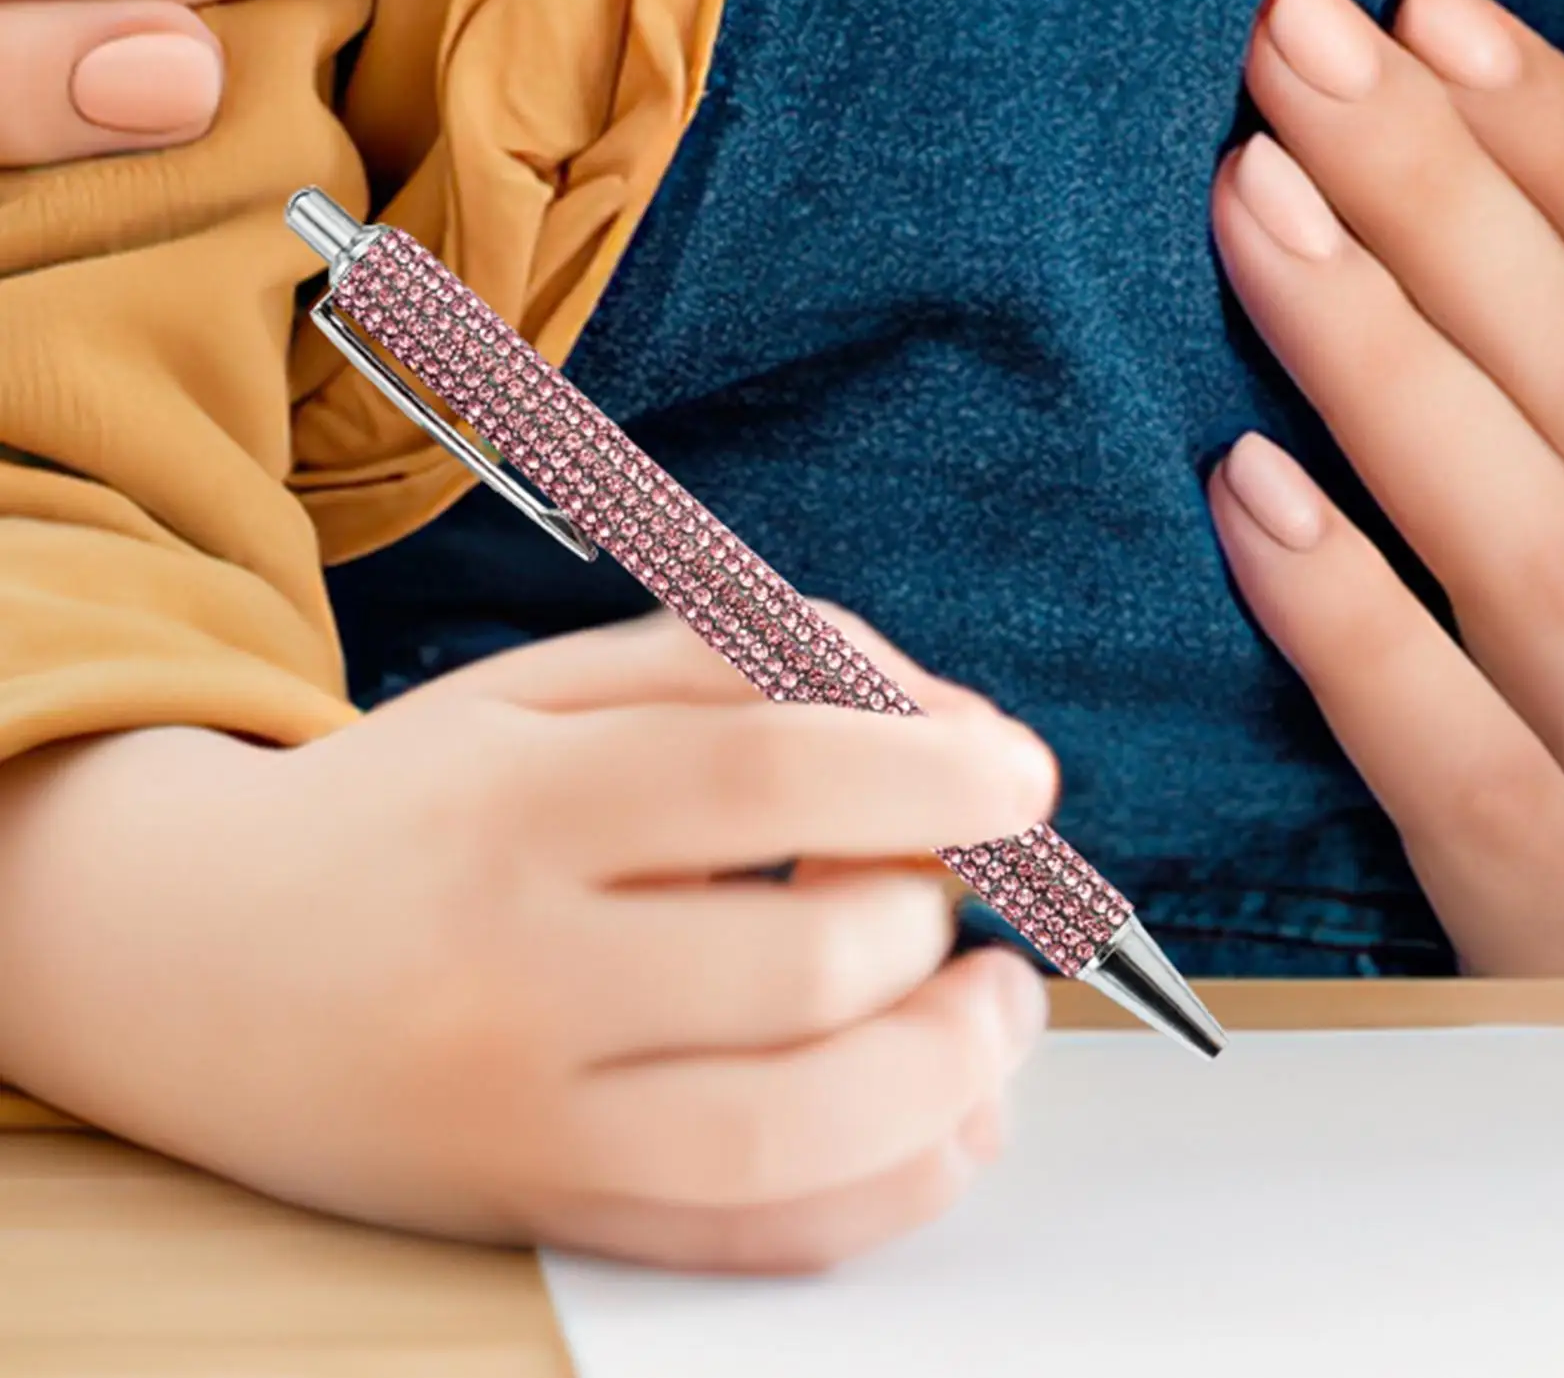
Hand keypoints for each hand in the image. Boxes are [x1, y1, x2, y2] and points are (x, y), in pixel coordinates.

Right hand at [0, 604, 1054, 1270]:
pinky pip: (760, 1243)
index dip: (926, 763)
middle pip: (807, 965)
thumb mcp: (543, 689)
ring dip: (952, 1063)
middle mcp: (519, 977)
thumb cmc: (410, 806)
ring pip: (801, 1137)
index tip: (1019, 771)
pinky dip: (896, 1182)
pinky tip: (942, 1105)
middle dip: (936, 908)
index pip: (759, 775)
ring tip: (983, 995)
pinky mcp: (552, 1215)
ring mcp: (532, 1122)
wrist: (197, 959)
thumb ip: (738, 666)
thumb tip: (932, 714)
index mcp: (517, 805)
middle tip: (955, 869)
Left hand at [1209, 0, 1563, 973]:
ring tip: (1256, 195)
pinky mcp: (1554, 914)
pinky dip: (1354, 621)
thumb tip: (1498, 261)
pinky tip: (1246, 489)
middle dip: (1445, 192)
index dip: (1560, 142)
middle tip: (1297, 44)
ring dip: (1383, 356)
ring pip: (1523, 533)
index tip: (1429, 21)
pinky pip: (1451, 754)